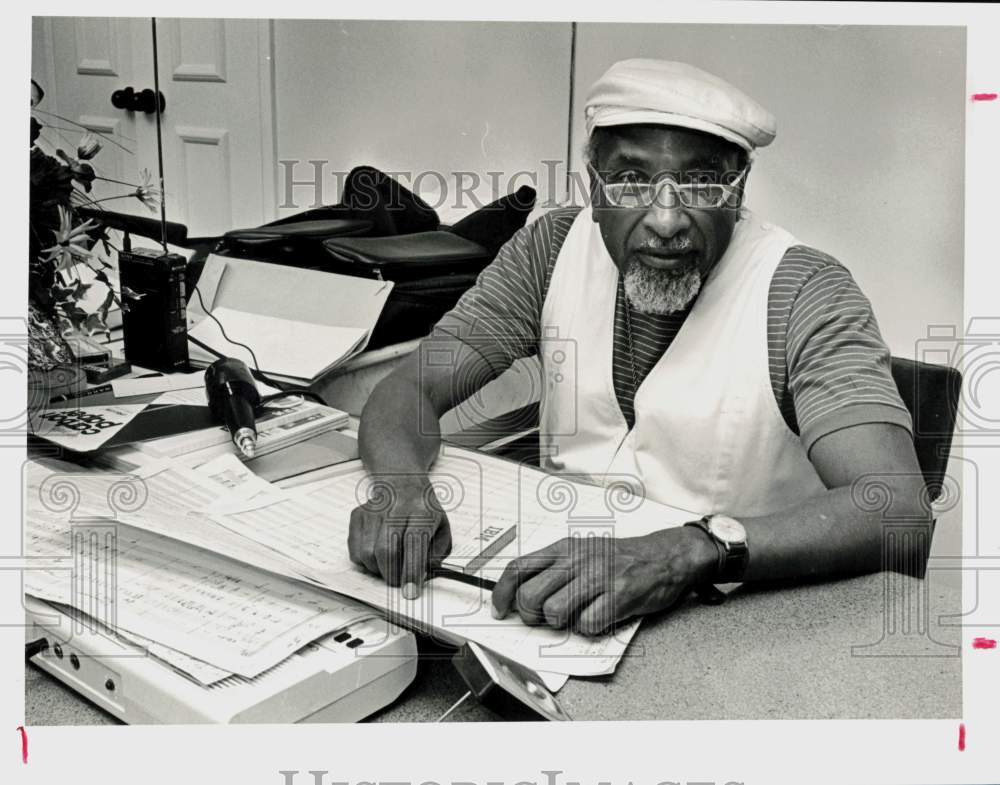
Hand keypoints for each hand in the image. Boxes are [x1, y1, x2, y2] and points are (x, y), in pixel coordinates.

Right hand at [347, 474, 451, 598]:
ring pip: (368, 554)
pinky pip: (355, 551)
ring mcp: (373, 510)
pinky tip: (378, 553)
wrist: (403, 482)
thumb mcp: (443, 530)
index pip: (414, 542)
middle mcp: (395, 507)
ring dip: (378, 569)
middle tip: (398, 582)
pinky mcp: (357, 515)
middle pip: (386, 550)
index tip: (410, 592)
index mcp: (422, 511)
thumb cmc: (425, 511)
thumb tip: (421, 577)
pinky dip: (366, 562)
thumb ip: (436, 555)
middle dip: (392, 575)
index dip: (411, 570)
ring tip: (390, 564)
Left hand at [490, 526, 717, 634]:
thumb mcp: (580, 551)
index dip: (502, 593)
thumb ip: (552, 569)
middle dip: (532, 616)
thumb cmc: (618, 558)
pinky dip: (589, 628)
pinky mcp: (618, 596)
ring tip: (575, 616)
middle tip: (544, 618)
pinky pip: (587, 625)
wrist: (663, 557)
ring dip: (560, 623)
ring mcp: (598, 577)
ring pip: (555, 612)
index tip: (499, 609)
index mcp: (563, 548)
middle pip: (531, 596)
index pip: (518, 568)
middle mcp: (577, 560)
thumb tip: (519, 595)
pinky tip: (599, 616)